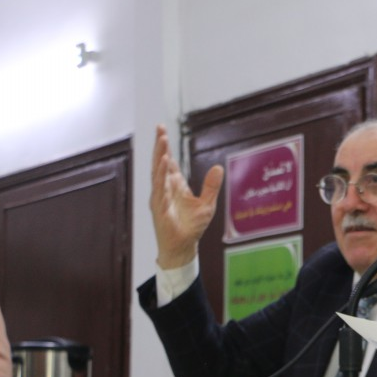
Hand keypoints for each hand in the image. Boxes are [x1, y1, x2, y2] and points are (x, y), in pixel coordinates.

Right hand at [150, 124, 223, 268]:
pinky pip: (160, 190)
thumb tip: (218, 167)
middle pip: (160, 163)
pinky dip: (161, 177)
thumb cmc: (192, 227)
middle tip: (160, 129)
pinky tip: (163, 165)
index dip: (165, 147)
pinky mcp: (159, 208)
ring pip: (158, 174)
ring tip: (162, 141)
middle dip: (160, 146)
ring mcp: (160, 198)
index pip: (168, 162)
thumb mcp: (207, 204)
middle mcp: (165, 189)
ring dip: (160, 157)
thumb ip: (211, 186)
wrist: (183, 246)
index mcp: (175, 186)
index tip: (162, 130)